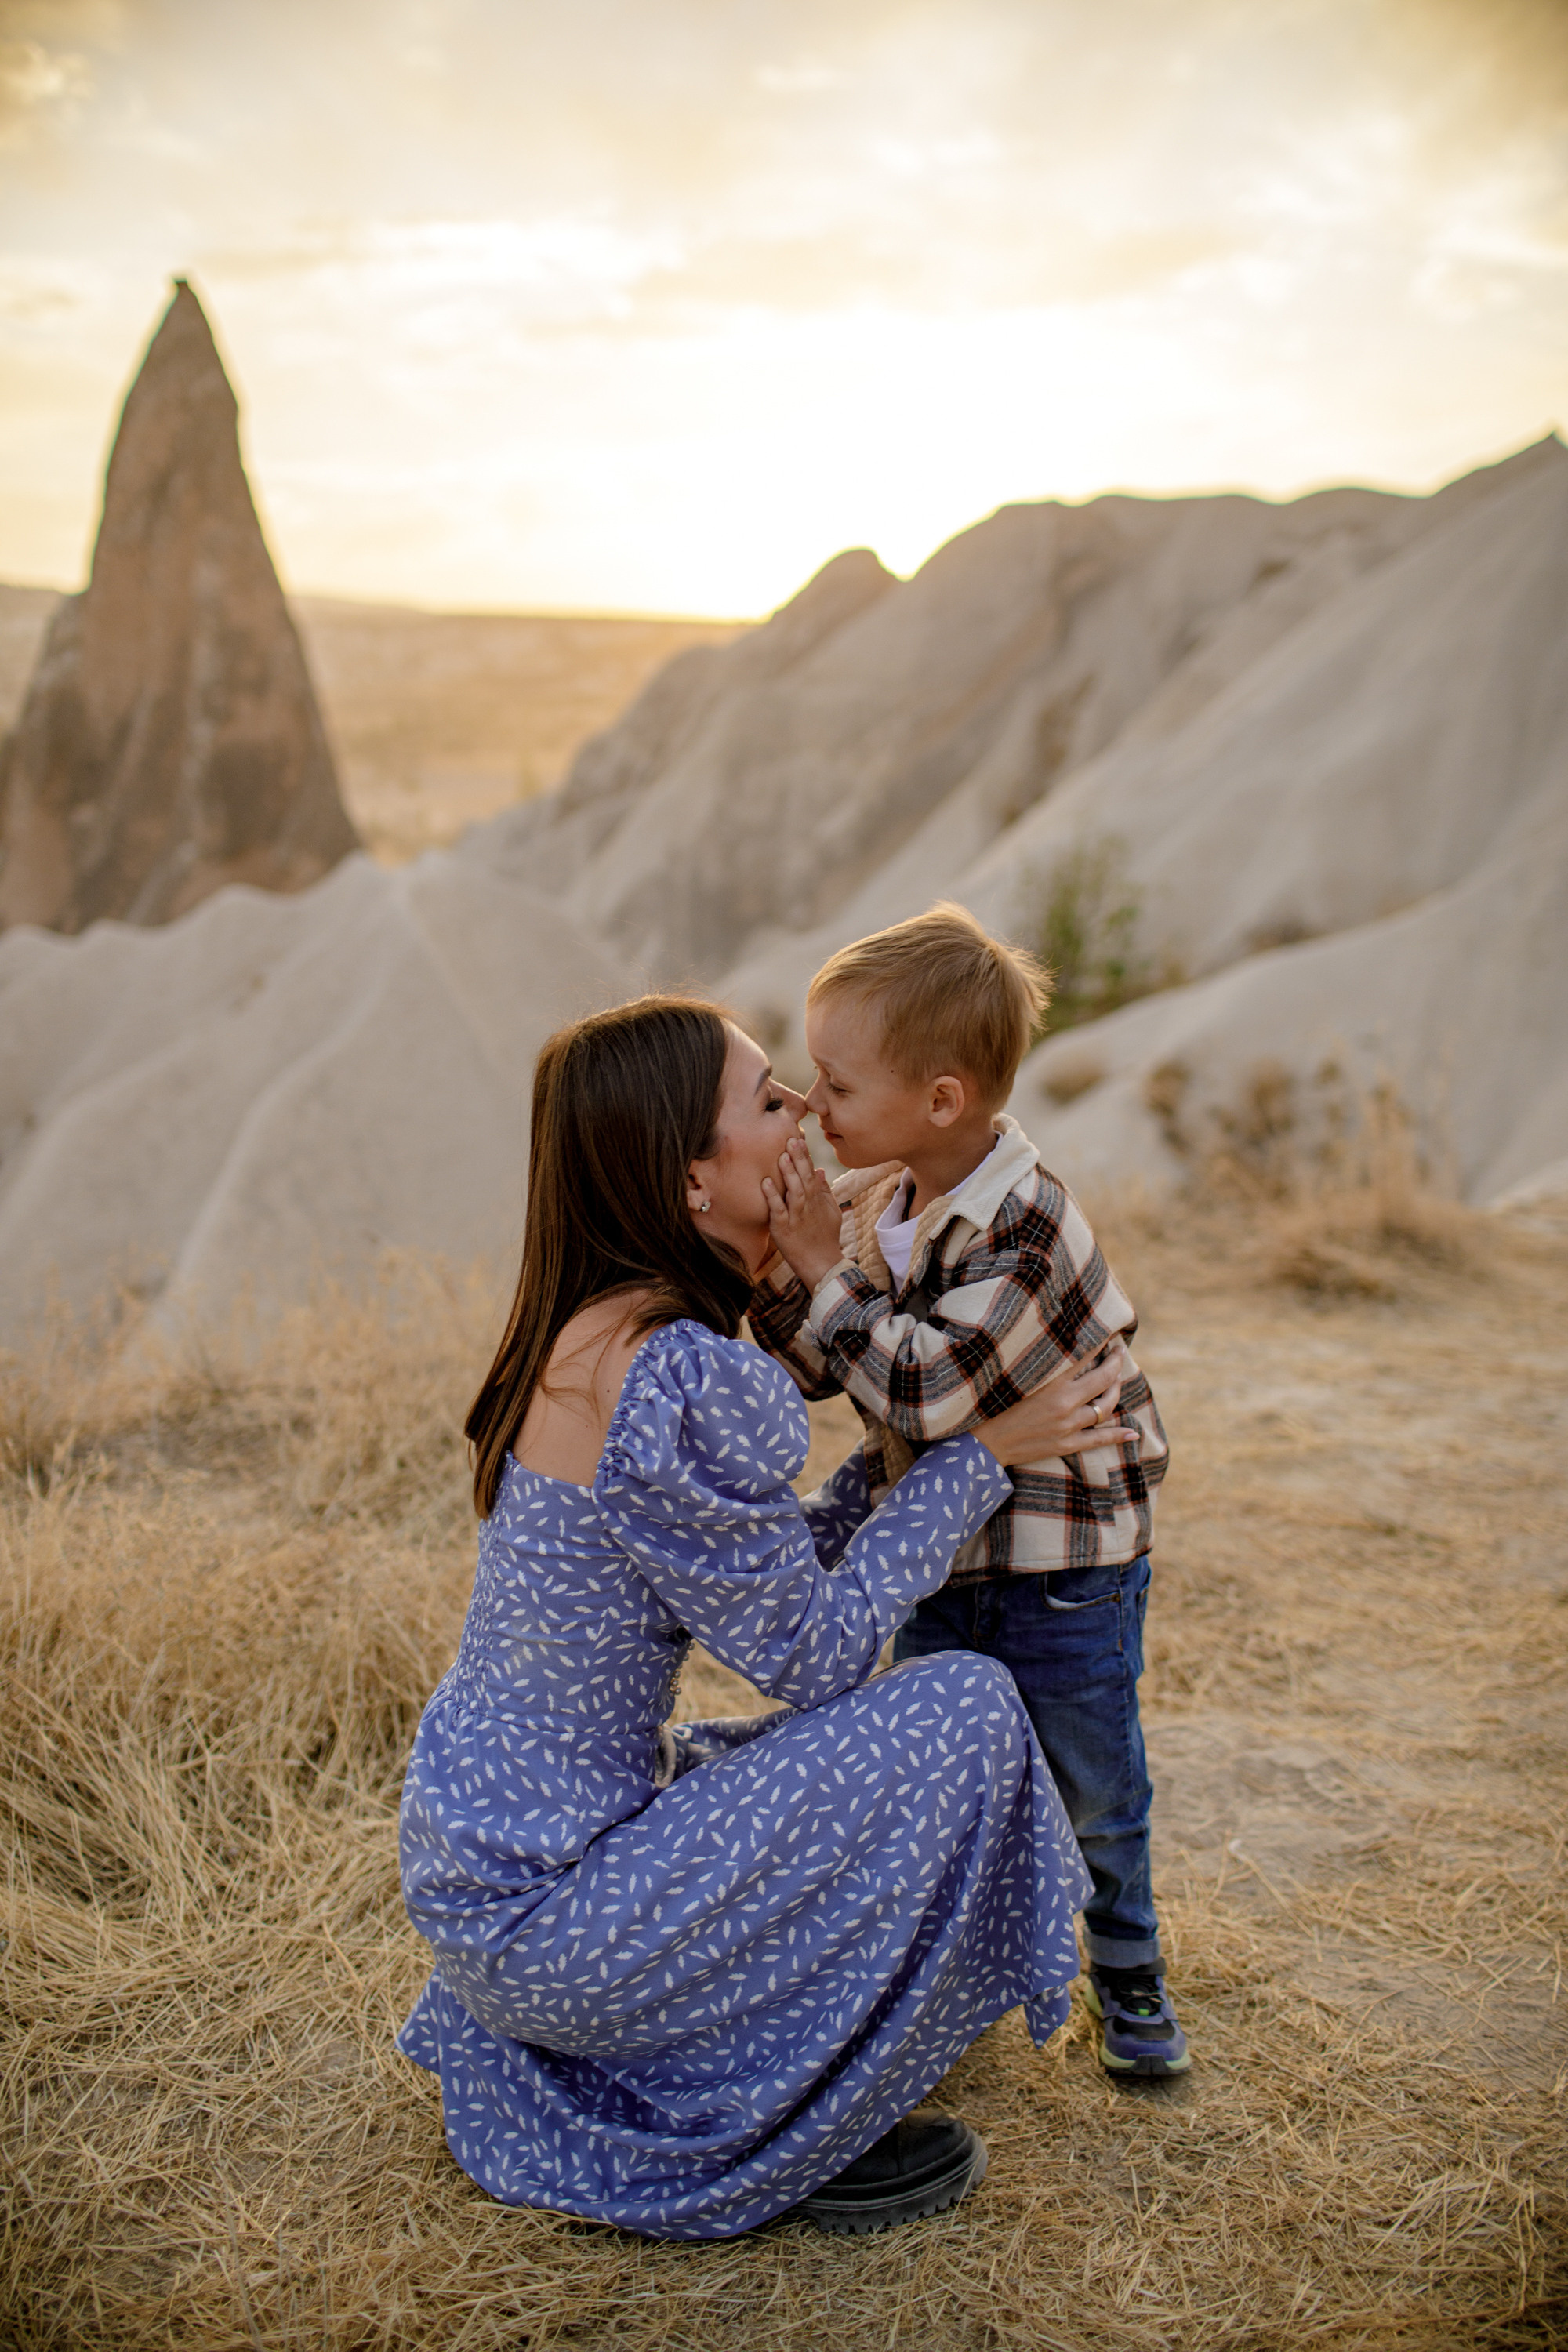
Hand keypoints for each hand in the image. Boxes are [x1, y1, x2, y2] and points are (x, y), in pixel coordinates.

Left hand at [761, 1136, 845, 1292]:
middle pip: (804, 1178)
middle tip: (790, 1138)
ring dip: (788, 1173)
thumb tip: (819, 1170)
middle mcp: (808, 1205)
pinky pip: (778, 1211)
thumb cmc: (826, 1238)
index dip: (805, 1156)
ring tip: (782, 1156)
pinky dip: (772, 1197)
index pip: (810, 1173)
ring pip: (794, 1191)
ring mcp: (797, 1217)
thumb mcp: (831, 1212)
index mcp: (817, 1199)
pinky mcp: (785, 1229)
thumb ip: (824, 1190)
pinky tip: (765, 1183)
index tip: (798, 1138)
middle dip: (798, 1158)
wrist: (823, 1265)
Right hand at [972, 1340, 1136, 1465]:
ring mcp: (1068, 1426)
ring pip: (1105, 1408)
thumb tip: (1060, 1347)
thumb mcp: (1016, 1377)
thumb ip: (1041, 1364)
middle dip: (1115, 1364)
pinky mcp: (1066, 1445)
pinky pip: (1098, 1440)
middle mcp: (1064, 1403)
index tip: (1106, 1336)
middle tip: (1119, 1353)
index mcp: (1051, 1382)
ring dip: (1116, 1392)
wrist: (982, 1444)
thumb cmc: (992, 1405)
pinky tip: (1132, 1434)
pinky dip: (1117, 1436)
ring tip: (1119, 1380)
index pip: (1085, 1358)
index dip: (1099, 1345)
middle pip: (1103, 1381)